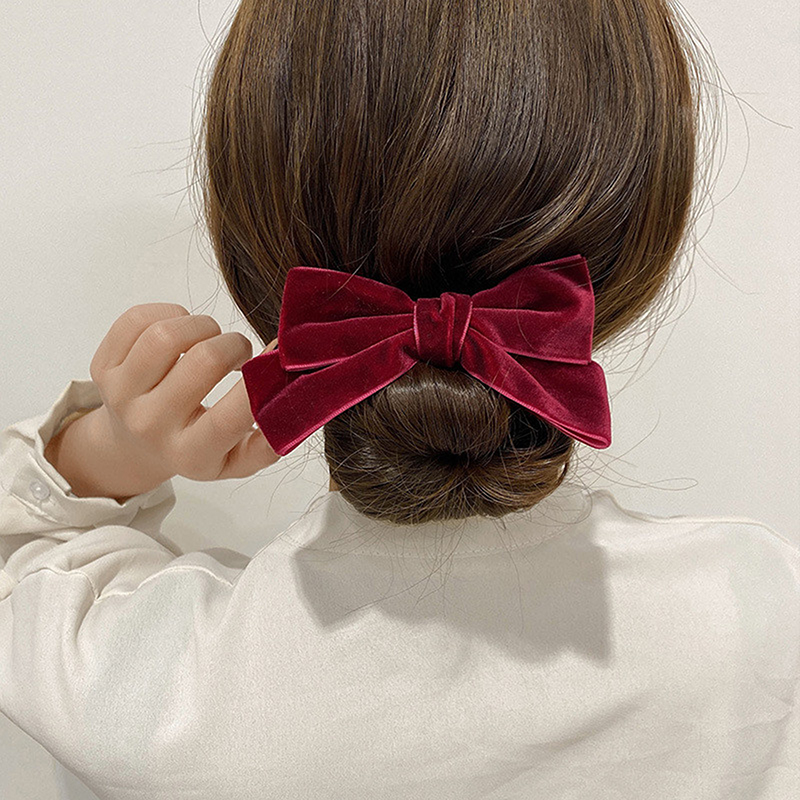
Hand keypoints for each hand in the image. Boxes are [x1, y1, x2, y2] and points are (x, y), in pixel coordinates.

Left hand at [47, 303, 279, 501]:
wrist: (134, 445)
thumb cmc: (197, 447)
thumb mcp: (237, 461)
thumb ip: (272, 439)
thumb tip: (299, 396)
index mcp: (191, 453)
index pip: (231, 416)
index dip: (262, 379)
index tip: (278, 360)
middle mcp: (151, 426)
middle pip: (204, 361)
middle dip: (234, 345)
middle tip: (239, 353)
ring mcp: (121, 395)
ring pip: (168, 334)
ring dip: (203, 325)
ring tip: (210, 339)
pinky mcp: (102, 366)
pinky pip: (139, 319)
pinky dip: (171, 314)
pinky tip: (181, 331)